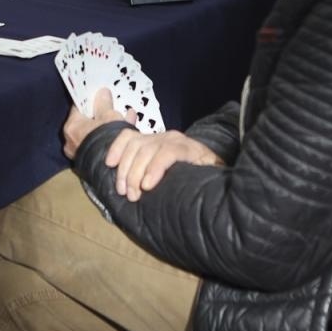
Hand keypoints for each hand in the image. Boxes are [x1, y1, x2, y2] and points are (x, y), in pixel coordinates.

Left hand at [62, 87, 128, 158]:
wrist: (113, 169)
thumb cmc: (106, 140)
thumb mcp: (108, 116)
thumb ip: (104, 103)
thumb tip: (102, 93)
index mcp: (71, 127)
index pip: (77, 107)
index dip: (89, 100)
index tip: (98, 96)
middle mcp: (71, 141)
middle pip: (86, 121)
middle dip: (101, 113)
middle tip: (112, 107)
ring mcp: (80, 152)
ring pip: (95, 133)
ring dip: (108, 124)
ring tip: (124, 116)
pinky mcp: (90, 160)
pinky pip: (99, 142)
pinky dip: (109, 136)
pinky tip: (124, 128)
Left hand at [105, 129, 221, 201]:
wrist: (222, 179)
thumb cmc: (189, 180)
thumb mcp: (162, 175)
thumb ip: (145, 174)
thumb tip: (124, 187)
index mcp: (155, 142)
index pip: (128, 136)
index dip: (116, 148)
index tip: (108, 165)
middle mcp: (164, 137)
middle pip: (134, 145)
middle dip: (125, 170)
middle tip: (127, 193)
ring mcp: (177, 141)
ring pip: (147, 149)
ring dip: (137, 174)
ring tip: (137, 194)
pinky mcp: (190, 148)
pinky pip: (167, 153)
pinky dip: (155, 169)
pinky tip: (150, 184)